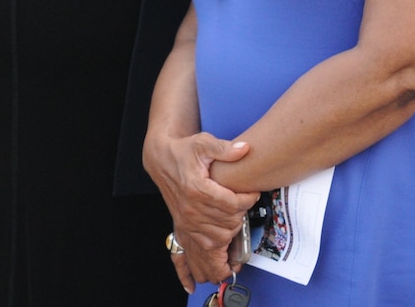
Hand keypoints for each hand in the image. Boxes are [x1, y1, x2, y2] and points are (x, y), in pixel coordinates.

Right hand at [149, 133, 257, 287]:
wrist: (162, 159)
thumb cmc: (183, 151)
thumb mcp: (203, 142)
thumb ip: (225, 148)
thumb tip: (244, 149)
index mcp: (197, 189)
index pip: (231, 204)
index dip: (246, 199)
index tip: (252, 193)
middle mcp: (191, 210)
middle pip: (227, 224)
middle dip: (241, 216)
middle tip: (244, 206)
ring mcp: (186, 222)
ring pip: (217, 241)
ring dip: (231, 236)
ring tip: (237, 228)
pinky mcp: (183, 229)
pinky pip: (193, 253)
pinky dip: (199, 264)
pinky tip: (201, 273)